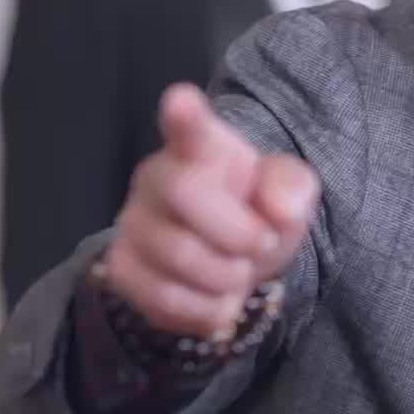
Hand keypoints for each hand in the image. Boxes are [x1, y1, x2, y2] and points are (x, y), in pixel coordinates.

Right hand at [105, 84, 319, 339]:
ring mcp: (132, 223)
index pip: (188, 127)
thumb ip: (291, 189)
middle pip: (187, 197)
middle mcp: (155, 177)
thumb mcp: (287, 194)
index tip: (182, 102)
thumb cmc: (254, 213)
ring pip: (178, 257)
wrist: (229, 260)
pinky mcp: (121, 268)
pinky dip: (205, 311)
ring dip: (227, 278)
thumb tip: (277, 209)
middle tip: (261, 244)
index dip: (184, 116)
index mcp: (200, 147)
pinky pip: (163, 299)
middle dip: (239, 233)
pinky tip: (216, 299)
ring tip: (237, 273)